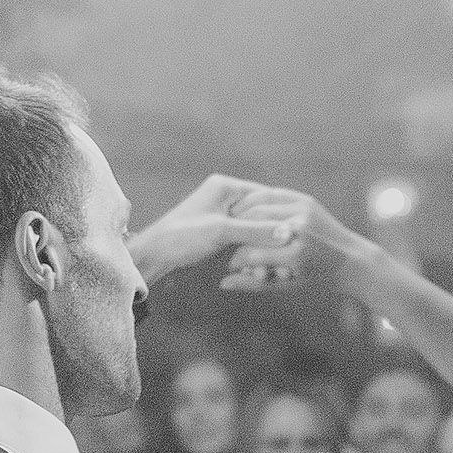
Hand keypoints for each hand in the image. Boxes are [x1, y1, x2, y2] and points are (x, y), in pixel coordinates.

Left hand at [130, 174, 305, 288]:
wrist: (154, 255)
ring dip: (262, 246)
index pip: (264, 195)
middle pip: (260, 213)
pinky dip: (252, 251)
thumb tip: (288, 233)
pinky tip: (260, 266)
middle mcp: (224, 196)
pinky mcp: (218, 231)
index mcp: (225, 186)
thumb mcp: (221, 232)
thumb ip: (255, 231)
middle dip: (272, 234)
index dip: (281, 214)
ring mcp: (221, 214)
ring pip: (253, 228)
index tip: (298, 232)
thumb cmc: (181, 237)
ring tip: (274, 264)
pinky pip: (243, 239)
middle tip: (288, 252)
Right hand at [213, 185, 374, 297]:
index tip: (229, 266)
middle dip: (235, 235)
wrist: (351, 260)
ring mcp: (303, 211)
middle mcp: (299, 230)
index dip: (235, 261)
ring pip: (258, 205)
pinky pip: (271, 194)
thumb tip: (223, 283)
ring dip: (240, 214)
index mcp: (295, 255)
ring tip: (231, 226)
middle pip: (251, 225)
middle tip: (226, 243)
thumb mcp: (285, 286)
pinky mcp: (305, 200)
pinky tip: (245, 210)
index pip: (250, 254)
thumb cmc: (317, 280)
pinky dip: (255, 200)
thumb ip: (253, 284)